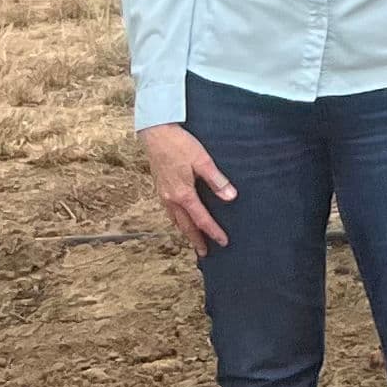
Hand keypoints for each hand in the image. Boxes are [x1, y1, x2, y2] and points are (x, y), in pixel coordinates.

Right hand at [142, 121, 235, 252]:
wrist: (155, 134)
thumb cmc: (179, 145)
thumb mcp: (202, 160)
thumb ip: (216, 180)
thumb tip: (231, 197)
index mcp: (183, 194)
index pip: (201, 220)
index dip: (213, 232)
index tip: (223, 242)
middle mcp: (171, 199)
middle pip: (186, 226)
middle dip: (196, 240)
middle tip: (205, 252)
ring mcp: (163, 195)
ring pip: (175, 220)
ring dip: (186, 232)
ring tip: (194, 240)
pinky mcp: (160, 188)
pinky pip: (169, 212)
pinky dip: (177, 221)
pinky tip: (180, 219)